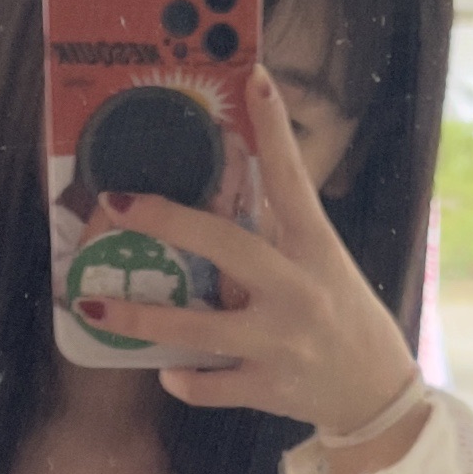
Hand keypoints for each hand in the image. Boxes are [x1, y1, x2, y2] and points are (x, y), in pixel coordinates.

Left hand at [73, 64, 423, 459]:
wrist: (377, 394)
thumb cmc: (344, 317)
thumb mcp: (323, 265)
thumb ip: (279, 232)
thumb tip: (225, 189)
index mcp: (316, 249)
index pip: (292, 179)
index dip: (273, 129)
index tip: (255, 79)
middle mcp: (299, 291)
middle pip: (226, 246)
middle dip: (167, 221)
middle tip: (118, 201)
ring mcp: (281, 342)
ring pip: (198, 328)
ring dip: (141, 317)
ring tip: (95, 304)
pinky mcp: (268, 387)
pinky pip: (209, 385)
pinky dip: (184, 378)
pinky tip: (169, 370)